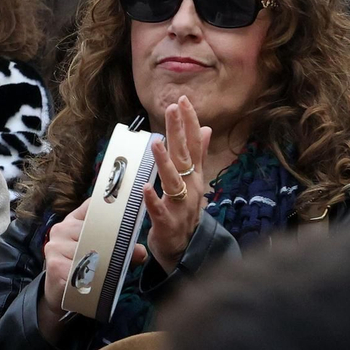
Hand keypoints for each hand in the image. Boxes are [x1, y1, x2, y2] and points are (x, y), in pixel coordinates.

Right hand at [35, 200, 147, 340]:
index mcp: (73, 220)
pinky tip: (91, 283)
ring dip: (102, 266)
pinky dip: (91, 278)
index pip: (93, 206)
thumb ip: (122, 250)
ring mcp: (55, 246)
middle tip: (123, 256)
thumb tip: (141, 251)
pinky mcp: (54, 265)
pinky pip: (81, 270)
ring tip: (104, 274)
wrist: (57, 291)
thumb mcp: (101, 254)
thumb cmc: (82, 268)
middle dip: (112, 246)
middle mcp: (61, 229)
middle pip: (94, 232)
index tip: (126, 209)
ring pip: (90, 253)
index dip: (110, 207)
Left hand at [142, 97, 213, 272]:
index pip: (194, 144)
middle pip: (184, 156)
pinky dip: (153, 200)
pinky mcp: (167, 223)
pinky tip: (145, 189)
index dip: (189, 123)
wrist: (185, 249)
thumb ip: (198, 155)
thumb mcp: (194, 181)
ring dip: (164, 162)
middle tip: (173, 108)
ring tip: (156, 144)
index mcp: (194, 176)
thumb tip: (205, 129)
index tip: (183, 101)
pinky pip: (159, 210)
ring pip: (172, 181)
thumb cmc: (185, 212)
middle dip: (179, 132)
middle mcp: (190, 187)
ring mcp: (180, 205)